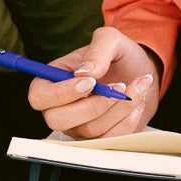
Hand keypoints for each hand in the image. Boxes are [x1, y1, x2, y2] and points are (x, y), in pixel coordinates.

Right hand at [27, 27, 160, 138]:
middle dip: (92, 106)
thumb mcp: (111, 40)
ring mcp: (79, 127)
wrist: (142, 73)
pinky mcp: (99, 138)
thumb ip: (98, 50)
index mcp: (52, 82)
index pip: (39, 97)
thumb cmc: (119, 56)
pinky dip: (128, 120)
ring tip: (138, 85)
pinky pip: (109, 139)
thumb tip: (84, 73)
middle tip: (119, 85)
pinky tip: (138, 101)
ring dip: (119, 109)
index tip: (90, 82)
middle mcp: (60, 108)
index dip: (60, 94)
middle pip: (58, 120)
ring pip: (89, 130)